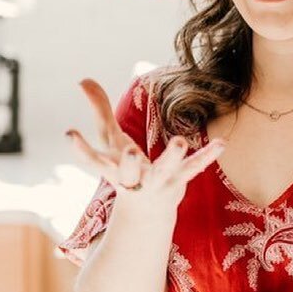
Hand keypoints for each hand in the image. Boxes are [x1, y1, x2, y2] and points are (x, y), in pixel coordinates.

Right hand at [66, 78, 222, 202]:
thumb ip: (99, 109)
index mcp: (112, 168)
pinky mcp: (179, 180)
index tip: (70, 134)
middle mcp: (132, 178)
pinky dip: (207, 155)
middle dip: (127, 162)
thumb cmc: (126, 168)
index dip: (81, 149)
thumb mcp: (111, 140)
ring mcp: (157, 181)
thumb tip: (82, 79)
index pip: (94, 161)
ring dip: (171, 158)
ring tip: (180, 142)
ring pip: (164, 171)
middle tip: (128, 151)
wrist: (147, 212)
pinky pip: (194, 167)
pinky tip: (222, 143)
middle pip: (127, 172)